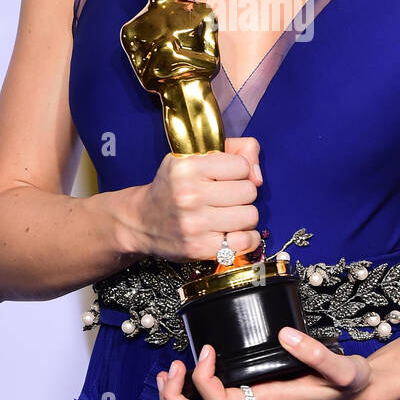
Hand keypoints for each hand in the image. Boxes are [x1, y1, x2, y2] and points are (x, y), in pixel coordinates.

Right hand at [129, 136, 263, 263]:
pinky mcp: (201, 248)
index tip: (224, 177)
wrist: (142, 221)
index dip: (238, 171)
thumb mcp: (193, 157)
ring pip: (250, 216)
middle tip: (225, 198)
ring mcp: (195, 224)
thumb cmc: (174, 187)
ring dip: (244, 216)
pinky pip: (246, 241)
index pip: (242, 165)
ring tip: (227, 215)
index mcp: (187, 167)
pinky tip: (233, 233)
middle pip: (248, 191)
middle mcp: (189, 195)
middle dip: (241, 194)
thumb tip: (258, 177)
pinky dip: (246, 238)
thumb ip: (235, 150)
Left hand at [156, 326, 395, 399]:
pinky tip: (188, 375)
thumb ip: (317, 354)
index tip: (209, 349)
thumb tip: (285, 334)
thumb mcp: (343, 368)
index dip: (204, 379)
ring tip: (170, 372)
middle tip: (175, 366)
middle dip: (176, 399)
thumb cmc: (349, 385)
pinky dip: (190, 399)